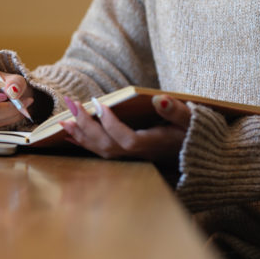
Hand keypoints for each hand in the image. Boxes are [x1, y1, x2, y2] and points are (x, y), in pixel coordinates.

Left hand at [59, 95, 190, 162]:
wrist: (196, 156)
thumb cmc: (194, 134)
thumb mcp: (191, 120)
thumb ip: (176, 111)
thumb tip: (161, 99)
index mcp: (154, 145)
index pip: (128, 139)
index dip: (111, 124)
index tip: (98, 103)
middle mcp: (139, 155)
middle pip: (107, 145)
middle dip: (86, 125)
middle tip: (71, 105)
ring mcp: (131, 159)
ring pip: (101, 150)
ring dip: (80, 135)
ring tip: (63, 120)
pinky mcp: (126, 157)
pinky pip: (101, 152)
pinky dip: (83, 143)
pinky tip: (69, 134)